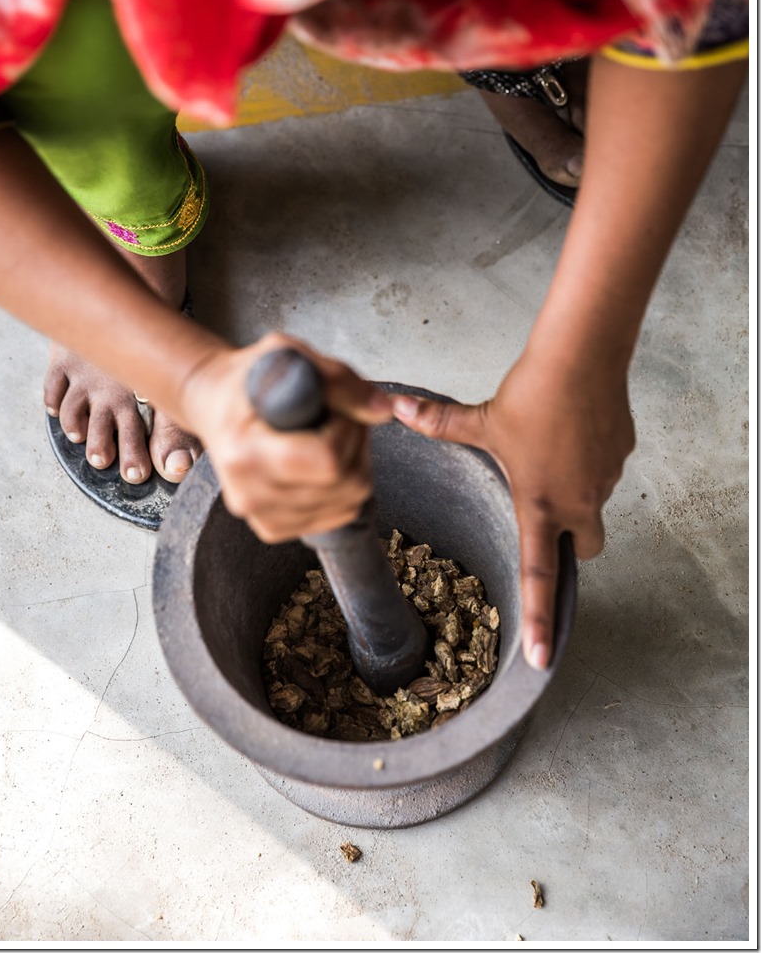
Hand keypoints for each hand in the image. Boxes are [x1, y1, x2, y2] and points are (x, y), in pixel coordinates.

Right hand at [179, 332, 392, 541]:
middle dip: (357, 444)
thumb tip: (383, 410)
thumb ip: (338, 380)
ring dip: (356, 464)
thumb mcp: (288, 354)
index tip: (336, 407)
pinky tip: (323, 461)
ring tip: (331, 435)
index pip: (328, 460)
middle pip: (345, 484)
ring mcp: (260, 516)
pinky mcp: (273, 528)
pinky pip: (339, 515)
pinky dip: (344, 486)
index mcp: (244, 451)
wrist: (211, 405)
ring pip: (350, 502)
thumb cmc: (247, 377)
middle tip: (340, 417)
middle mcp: (249, 494)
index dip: (348, 429)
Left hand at [391, 346, 634, 668]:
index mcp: (538, 504)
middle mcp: (578, 501)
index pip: (539, 578)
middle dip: (569, 544)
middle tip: (547, 515)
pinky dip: (591, 461)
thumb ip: (438, 423)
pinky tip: (573, 429)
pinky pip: (606, 469)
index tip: (543, 660)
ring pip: (594, 504)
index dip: (540, 621)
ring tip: (552, 450)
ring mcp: (606, 480)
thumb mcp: (480, 419)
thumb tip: (396, 408)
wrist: (582, 358)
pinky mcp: (622, 455)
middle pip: (584, 549)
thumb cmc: (529, 393)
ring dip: (576, 493)